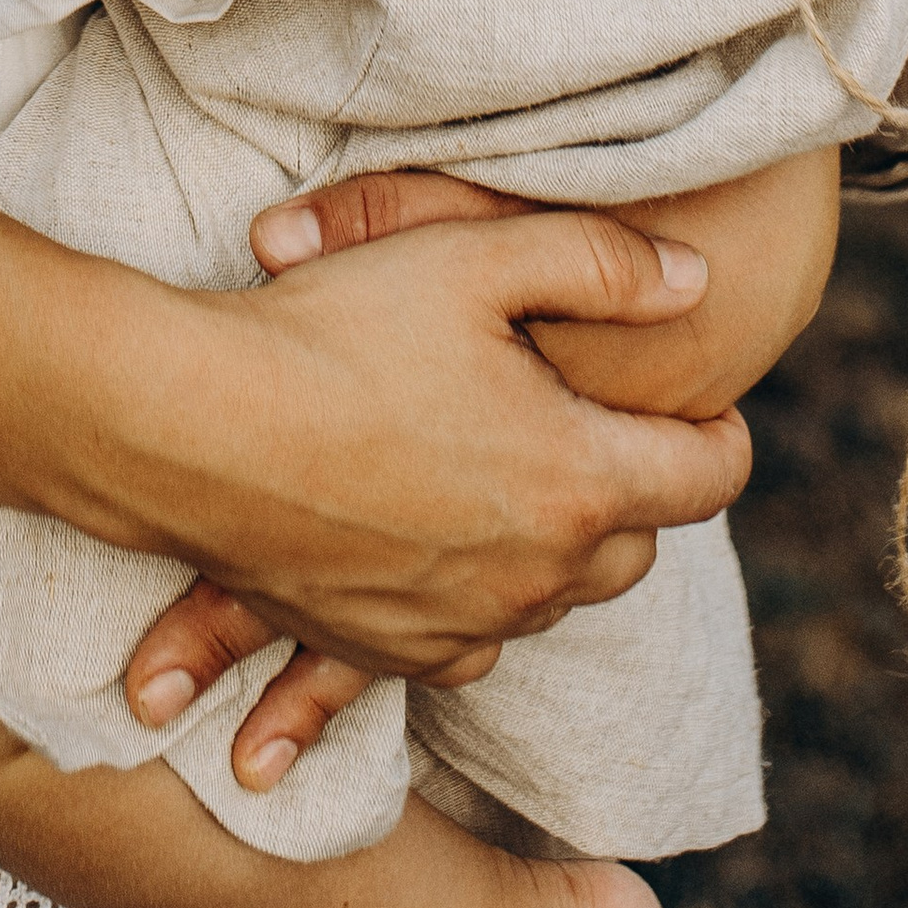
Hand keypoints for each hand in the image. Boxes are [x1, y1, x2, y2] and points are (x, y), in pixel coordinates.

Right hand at [120, 171, 735, 792]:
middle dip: (632, 488)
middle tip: (586, 422)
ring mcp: (464, 623)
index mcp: (577, 479)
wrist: (189, 430)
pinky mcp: (394, 651)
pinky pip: (474, 636)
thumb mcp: (473, 256)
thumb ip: (602, 264)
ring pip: (556, 594)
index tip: (697, 400)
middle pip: (639, 545)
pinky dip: (476, 591)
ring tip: (500, 464)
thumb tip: (695, 282)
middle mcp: (537, 574)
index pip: (712, 474)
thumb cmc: (334, 329)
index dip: (718, 428)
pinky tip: (434, 528)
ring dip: (552, 541)